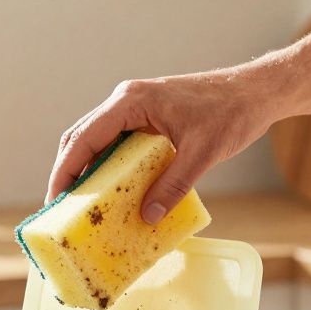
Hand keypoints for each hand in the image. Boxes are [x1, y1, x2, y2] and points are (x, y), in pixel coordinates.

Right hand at [47, 67, 272, 223]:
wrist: (256, 92)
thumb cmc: (231, 113)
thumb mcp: (202, 153)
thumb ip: (173, 184)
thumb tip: (147, 217)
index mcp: (131, 101)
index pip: (84, 138)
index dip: (65, 171)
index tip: (55, 200)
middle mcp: (126, 101)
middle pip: (82, 139)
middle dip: (68, 174)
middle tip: (61, 210)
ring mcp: (136, 108)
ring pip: (97, 141)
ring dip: (86, 171)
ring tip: (80, 206)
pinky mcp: (147, 119)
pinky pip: (117, 144)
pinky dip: (108, 167)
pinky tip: (111, 192)